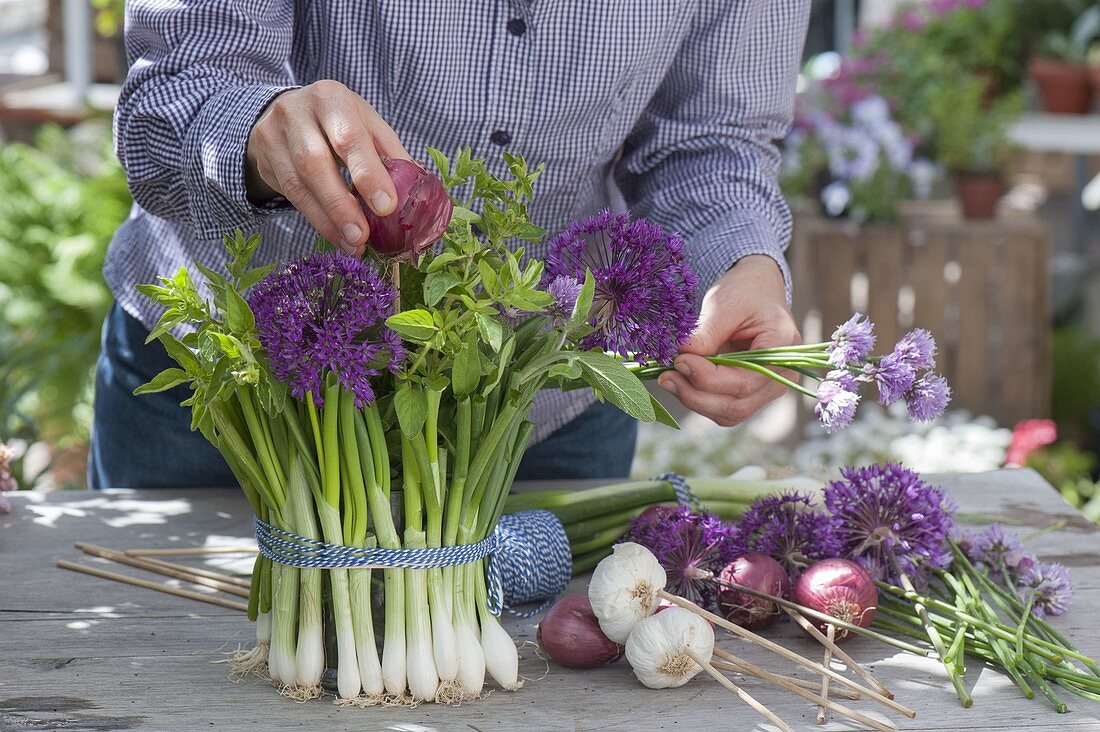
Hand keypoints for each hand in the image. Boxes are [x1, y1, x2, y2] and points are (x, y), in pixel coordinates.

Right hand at [245, 80, 409, 255]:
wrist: (286, 112)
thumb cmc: (338, 121)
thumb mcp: (366, 124)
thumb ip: (390, 153)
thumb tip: (419, 192)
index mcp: (331, 99)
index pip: (349, 137)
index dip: (368, 174)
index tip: (386, 207)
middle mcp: (296, 112)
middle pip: (315, 162)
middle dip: (341, 204)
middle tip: (362, 236)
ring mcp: (274, 136)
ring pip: (297, 184)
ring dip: (327, 220)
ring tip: (353, 244)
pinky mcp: (264, 160)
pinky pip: (289, 196)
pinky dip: (316, 220)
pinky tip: (335, 236)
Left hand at [658, 255, 800, 426]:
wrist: (756, 292)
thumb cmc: (745, 293)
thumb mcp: (725, 304)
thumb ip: (707, 333)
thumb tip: (681, 355)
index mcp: (782, 350)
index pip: (744, 381)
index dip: (707, 377)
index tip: (679, 360)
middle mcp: (781, 378)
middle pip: (737, 405)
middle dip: (695, 394)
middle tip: (666, 376)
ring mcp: (767, 391)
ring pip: (728, 413)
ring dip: (694, 400)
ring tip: (669, 379)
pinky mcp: (750, 395)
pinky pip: (723, 409)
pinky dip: (699, 400)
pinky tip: (680, 383)